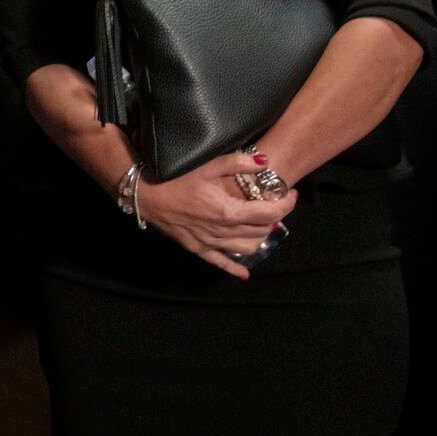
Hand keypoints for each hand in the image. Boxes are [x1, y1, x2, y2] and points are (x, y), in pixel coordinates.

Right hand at [138, 153, 295, 278]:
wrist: (145, 194)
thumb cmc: (175, 177)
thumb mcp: (207, 165)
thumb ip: (238, 163)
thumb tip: (265, 162)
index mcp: (228, 211)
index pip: (270, 213)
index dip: (286, 204)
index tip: (291, 195)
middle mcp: (222, 230)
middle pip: (262, 230)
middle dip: (273, 216)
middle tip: (272, 203)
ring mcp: (210, 242)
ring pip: (248, 246)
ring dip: (259, 236)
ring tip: (259, 223)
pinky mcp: (197, 248)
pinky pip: (221, 262)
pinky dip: (235, 268)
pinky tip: (244, 273)